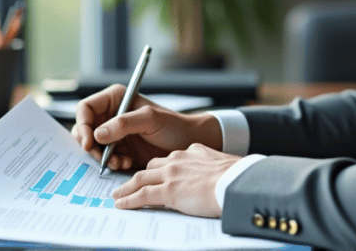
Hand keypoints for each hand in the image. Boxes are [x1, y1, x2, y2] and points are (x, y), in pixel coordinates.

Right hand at [71, 84, 221, 171]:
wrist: (189, 145)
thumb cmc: (174, 126)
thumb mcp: (150, 119)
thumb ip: (123, 124)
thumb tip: (97, 134)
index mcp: (115, 99)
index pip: (86, 109)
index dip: (82, 124)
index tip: (88, 142)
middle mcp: (112, 115)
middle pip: (85, 129)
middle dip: (91, 145)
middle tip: (100, 157)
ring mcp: (115, 134)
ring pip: (93, 146)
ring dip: (102, 157)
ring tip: (118, 162)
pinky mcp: (120, 150)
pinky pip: (105, 158)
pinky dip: (111, 163)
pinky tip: (125, 164)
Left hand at [111, 143, 238, 217]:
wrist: (237, 182)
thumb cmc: (237, 177)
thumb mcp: (221, 165)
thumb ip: (209, 168)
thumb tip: (210, 178)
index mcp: (192, 151)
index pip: (169, 159)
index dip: (159, 167)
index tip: (154, 173)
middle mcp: (178, 159)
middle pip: (151, 166)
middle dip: (139, 175)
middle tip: (130, 183)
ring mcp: (171, 174)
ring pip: (141, 179)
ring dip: (127, 188)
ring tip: (117, 195)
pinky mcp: (168, 190)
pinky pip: (142, 195)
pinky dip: (129, 200)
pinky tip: (121, 204)